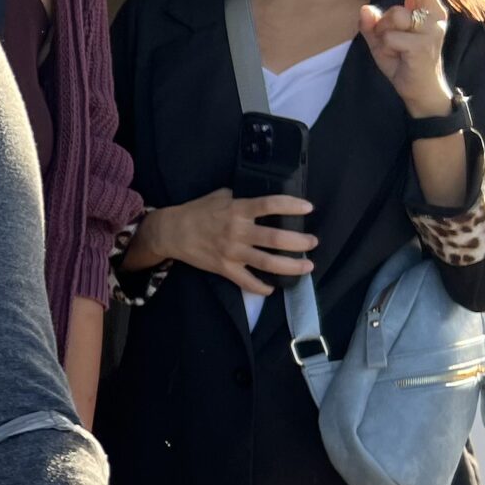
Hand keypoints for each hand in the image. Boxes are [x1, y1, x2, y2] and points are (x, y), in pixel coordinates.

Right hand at [140, 188, 316, 297]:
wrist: (172, 232)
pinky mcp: (225, 268)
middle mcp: (238, 231)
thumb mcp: (219, 196)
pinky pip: (247, 282)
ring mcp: (232, 252)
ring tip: (307, 266)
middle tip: (312, 242)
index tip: (308, 208)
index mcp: (238, 209)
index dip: (291, 205)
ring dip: (291, 266)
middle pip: (275, 237)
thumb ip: (241, 197)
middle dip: (299, 241)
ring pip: (267, 262)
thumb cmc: (197, 211)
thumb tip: (260, 200)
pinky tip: (272, 288)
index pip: (270, 205)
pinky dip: (262, 287)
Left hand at [361, 0, 450, 117]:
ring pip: (398, 13)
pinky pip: (393, 37)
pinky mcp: (426, 46)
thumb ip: (372, 23)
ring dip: (383, 29)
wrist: (419, 91)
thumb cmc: (402, 61)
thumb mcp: (381, 40)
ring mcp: (433, 29)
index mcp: (425, 6)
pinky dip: (385, 46)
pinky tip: (395, 57)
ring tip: (388, 44)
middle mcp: (434, 12)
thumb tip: (365, 8)